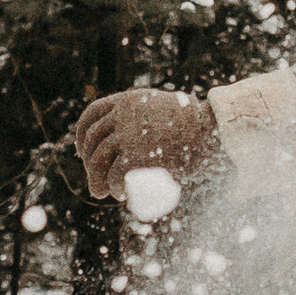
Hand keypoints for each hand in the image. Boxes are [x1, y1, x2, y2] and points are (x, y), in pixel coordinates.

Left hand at [71, 88, 219, 200]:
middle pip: (94, 140)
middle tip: (95, 180)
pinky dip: (113, 186)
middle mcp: (124, 114)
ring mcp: (128, 134)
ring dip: (95, 180)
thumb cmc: (197, 125)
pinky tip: (118, 194)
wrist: (213, 131)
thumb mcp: (165, 110)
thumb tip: (141, 135)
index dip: (82, 134)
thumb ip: (150, 117)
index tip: (82, 151)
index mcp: (129, 100)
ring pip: (99, 159)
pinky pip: (114, 174)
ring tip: (101, 193)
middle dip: (89, 163)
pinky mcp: (136, 155)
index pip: (92, 113)